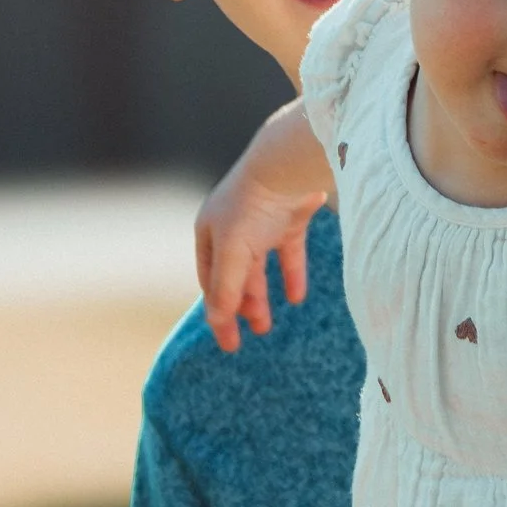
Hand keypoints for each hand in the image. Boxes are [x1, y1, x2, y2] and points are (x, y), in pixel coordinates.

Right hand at [196, 102, 333, 351]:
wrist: (289, 166)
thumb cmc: (253, 206)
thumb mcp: (233, 251)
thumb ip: (226, 288)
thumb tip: (216, 322)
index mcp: (209, 232)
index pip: (210, 280)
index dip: (218, 311)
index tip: (228, 341)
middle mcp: (233, 226)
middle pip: (234, 276)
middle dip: (241, 306)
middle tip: (252, 334)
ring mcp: (263, 222)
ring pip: (259, 267)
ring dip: (261, 296)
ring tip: (266, 325)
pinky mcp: (291, 218)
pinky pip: (289, 253)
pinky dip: (291, 275)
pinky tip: (296, 298)